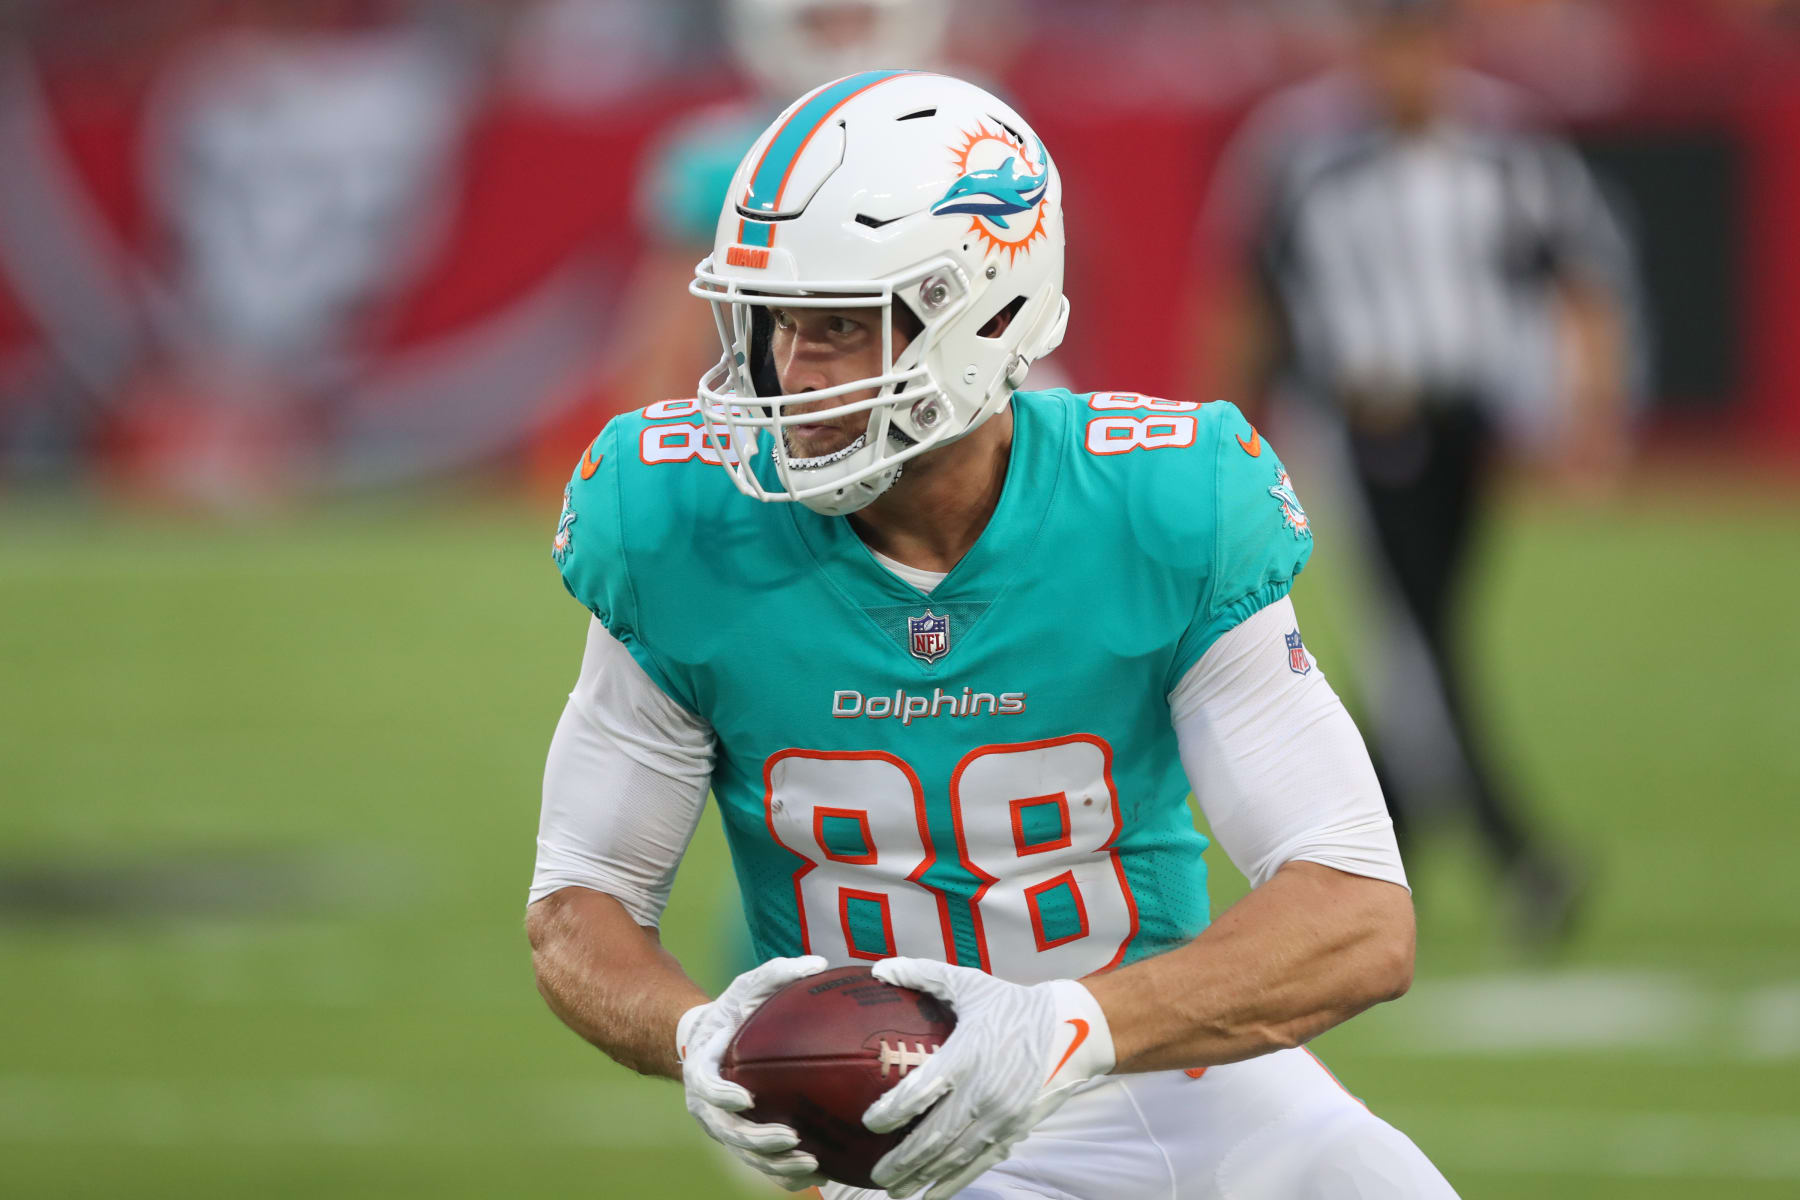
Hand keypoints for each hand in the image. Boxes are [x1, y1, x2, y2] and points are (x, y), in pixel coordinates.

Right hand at [677, 955, 829, 1190]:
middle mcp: (707, 1104)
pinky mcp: (738, 1139)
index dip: (723, 1095)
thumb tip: (819, 963)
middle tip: (791, 1138)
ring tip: (810, 1163)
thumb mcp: (748, 987)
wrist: (711, 1042)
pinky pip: (758, 1164)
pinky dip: (783, 1174)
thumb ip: (777, 972)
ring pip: (744, 1154)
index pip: (707, 1085)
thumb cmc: (732, 1012)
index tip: (746, 1098)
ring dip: (774, 1163)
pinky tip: (817, 1173)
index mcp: (704, 1068)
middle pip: (727, 1130)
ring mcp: (722, 1125)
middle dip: (757, 1140)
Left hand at [861, 959, 1114, 1198]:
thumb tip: (879, 968)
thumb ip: (923, 975)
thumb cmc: (1013, 1005)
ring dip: (922, 1177)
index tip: (869, 1122)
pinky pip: (979, 1164)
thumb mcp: (970, 984)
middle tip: (875, 1174)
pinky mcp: (1015, 1130)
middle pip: (935, 1135)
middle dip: (902, 1160)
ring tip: (894, 1190)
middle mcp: (984, 1091)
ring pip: (955, 1156)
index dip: (892, 1110)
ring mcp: (1001, 1116)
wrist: (1072, 1029)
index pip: (923, 1089)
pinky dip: (953, 1183)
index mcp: (968, 1054)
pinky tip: (931, 1195)